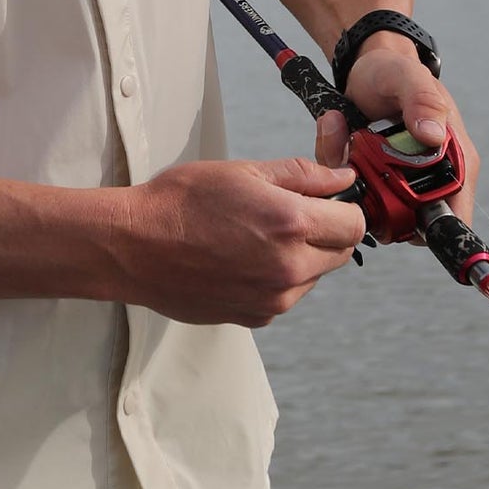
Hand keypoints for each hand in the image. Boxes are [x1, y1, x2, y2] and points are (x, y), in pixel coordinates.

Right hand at [118, 156, 368, 326]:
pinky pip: (285, 296)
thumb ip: (302, 175)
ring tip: (255, 237)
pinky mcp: (255, 317)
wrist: (134, 246)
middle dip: (325, 232)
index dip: (344, 208)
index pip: (354, 224)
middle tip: (288, 215)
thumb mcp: (244, 171)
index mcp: (290, 224)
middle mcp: (289, 268)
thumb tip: (342, 178)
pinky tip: (241, 260)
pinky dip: (276, 280)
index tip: (328, 201)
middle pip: (340, 253)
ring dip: (301, 258)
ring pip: (314, 277)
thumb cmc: (181, 202)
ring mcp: (273, 299)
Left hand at [313, 38, 479, 232]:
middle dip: (371, 194)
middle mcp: (431, 175)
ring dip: (349, 172)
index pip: (452, 217)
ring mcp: (401, 178)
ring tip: (343, 131)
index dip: (423, 224)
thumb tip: (433, 136)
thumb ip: (422, 100)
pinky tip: (336, 128)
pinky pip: (351, 185)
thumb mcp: (407, 77)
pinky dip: (337, 161)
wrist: (367, 65)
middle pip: (404, 218)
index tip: (387, 201)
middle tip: (354, 151)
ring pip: (372, 205)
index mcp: (455, 159)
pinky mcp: (374, 174)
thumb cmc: (394, 70)